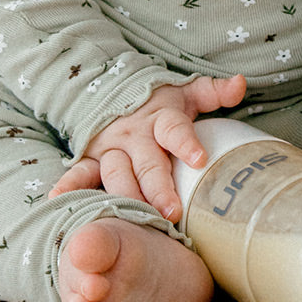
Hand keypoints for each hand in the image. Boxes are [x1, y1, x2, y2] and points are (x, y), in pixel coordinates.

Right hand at [48, 74, 246, 221]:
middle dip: (159, 188)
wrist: (114, 90)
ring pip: (117, 173)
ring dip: (124, 196)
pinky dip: (70, 185)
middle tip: (172, 213)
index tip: (199, 159)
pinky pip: (80, 172)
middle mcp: (136, 135)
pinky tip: (59, 199)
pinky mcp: (92, 158)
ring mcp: (112, 147)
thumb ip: (213, 90)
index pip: (175, 130)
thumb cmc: (160, 101)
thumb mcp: (186, 92)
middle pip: (148, 163)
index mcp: (162, 119)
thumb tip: (242, 83)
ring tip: (134, 218)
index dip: (186, 143)